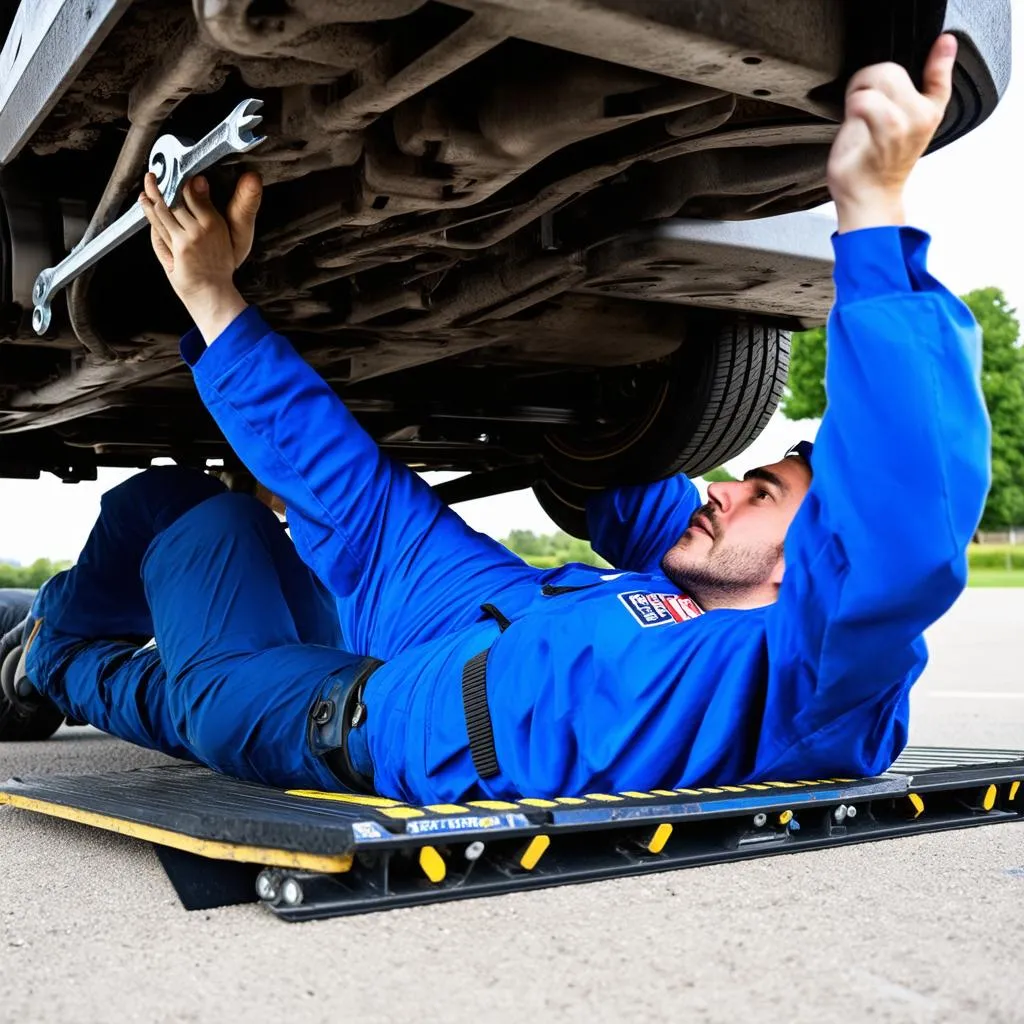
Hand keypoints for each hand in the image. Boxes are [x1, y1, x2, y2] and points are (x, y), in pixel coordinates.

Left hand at [140, 171, 263, 341]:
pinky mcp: (177, 248)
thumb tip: (212, 183)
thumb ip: (219, 211)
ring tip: (148, 182)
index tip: (181, 174)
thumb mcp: (232, 238)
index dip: (186, 182)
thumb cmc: (219, 268)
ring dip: (153, 194)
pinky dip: (150, 211)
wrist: (213, 293)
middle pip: (178, 200)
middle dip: (166, 185)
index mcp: (216, 223)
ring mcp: (188, 239)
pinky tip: (145, 201)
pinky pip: (159, 225)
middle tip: (156, 174)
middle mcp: (202, 229)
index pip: (196, 194)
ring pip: (165, 210)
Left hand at [827, 33, 955, 232]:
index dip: (940, 57)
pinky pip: (866, 100)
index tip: (941, 45)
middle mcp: (923, 115)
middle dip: (866, 80)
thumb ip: (891, 99)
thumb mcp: (889, 127)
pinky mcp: (889, 130)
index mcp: (928, 111)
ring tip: (856, 113)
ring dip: (857, 92)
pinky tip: (852, 120)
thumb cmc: (874, 168)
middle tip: (859, 102)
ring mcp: (907, 122)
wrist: (869, 200)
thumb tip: (878, 76)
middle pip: (892, 68)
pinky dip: (852, 104)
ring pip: (881, 77)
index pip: (941, 75)